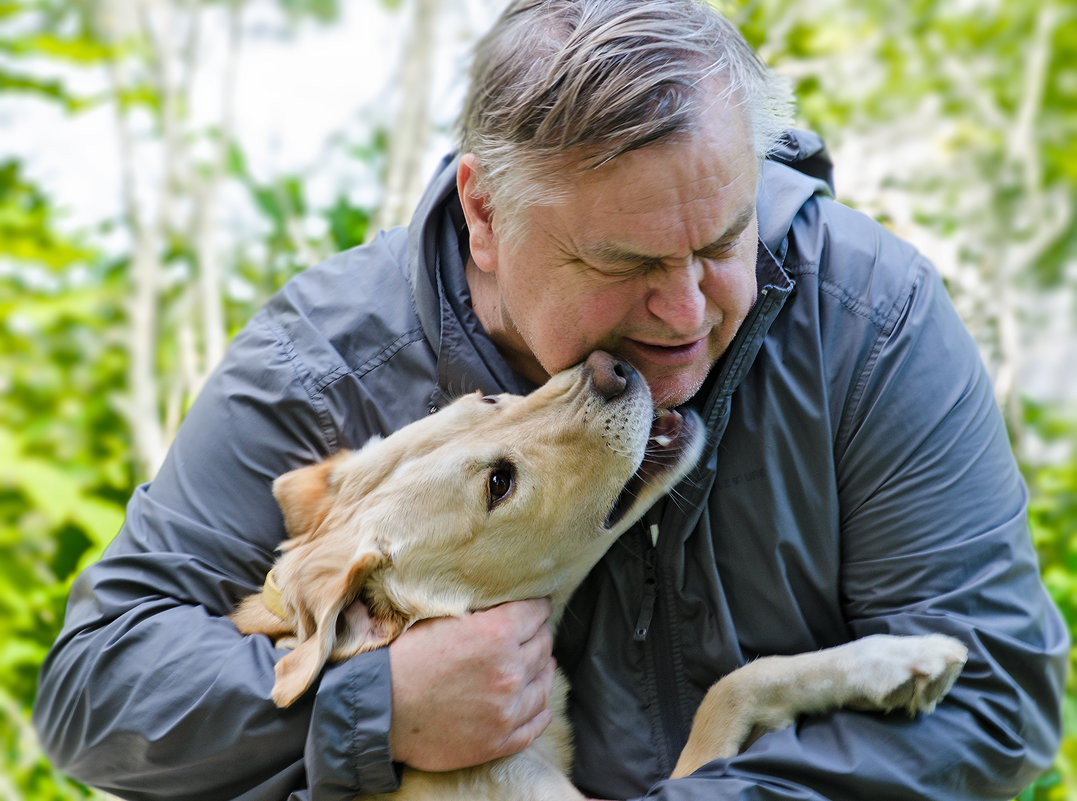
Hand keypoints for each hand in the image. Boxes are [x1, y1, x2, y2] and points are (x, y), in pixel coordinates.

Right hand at [388, 598, 555, 771]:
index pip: (536, 613)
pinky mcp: (498, 740)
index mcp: (497, 634)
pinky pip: (534, 725)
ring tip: (542, 665)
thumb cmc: (406, 659)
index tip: (540, 606)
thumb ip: (482, 613)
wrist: (380, 709)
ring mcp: (506, 710)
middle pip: (543, 646)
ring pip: (543, 684)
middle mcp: (509, 671)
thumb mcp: (444, 619)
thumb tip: (507, 604)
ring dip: (544, 671)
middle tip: (535, 633)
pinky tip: (543, 705)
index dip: (539, 607)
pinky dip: (542, 712)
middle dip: (541, 635)